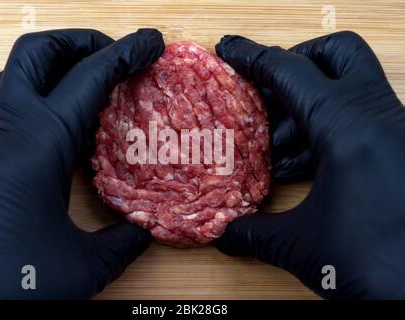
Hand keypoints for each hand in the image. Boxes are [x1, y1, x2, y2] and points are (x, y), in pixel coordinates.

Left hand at [0, 28, 163, 298]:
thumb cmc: (11, 278)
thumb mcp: (81, 266)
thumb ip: (122, 243)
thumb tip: (147, 230)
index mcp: (40, 142)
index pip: (89, 77)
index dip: (125, 54)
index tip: (152, 43)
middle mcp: (12, 128)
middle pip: (38, 53)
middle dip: (80, 42)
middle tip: (116, 56)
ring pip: (22, 76)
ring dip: (61, 66)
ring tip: (99, 82)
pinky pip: (19, 105)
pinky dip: (50, 96)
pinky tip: (75, 126)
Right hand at [215, 31, 404, 298]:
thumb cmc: (374, 266)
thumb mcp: (303, 246)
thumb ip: (255, 233)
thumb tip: (223, 234)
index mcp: (349, 131)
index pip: (291, 73)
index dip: (253, 58)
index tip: (230, 50)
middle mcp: (381, 120)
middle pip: (338, 55)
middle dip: (297, 63)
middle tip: (268, 91)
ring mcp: (397, 134)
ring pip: (350, 91)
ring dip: (307, 112)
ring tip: (277, 151)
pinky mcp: (402, 152)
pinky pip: (361, 122)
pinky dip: (329, 133)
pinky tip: (306, 168)